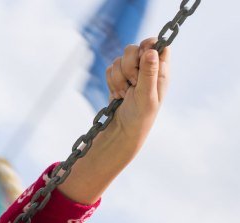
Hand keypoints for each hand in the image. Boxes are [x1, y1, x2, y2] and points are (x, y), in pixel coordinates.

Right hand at [106, 38, 169, 153]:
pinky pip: (110, 69)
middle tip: (133, 82)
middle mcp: (147, 67)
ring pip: (119, 59)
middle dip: (129, 66)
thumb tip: (151, 51)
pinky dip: (111, 83)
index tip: (141, 58)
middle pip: (134, 48)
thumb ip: (149, 73)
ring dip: (119, 78)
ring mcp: (131, 72)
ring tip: (125, 94)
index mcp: (160, 69)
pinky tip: (118, 95)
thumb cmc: (140, 116)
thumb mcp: (146, 95)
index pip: (157, 44)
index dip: (147, 46)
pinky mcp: (118, 78)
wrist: (122, 130)